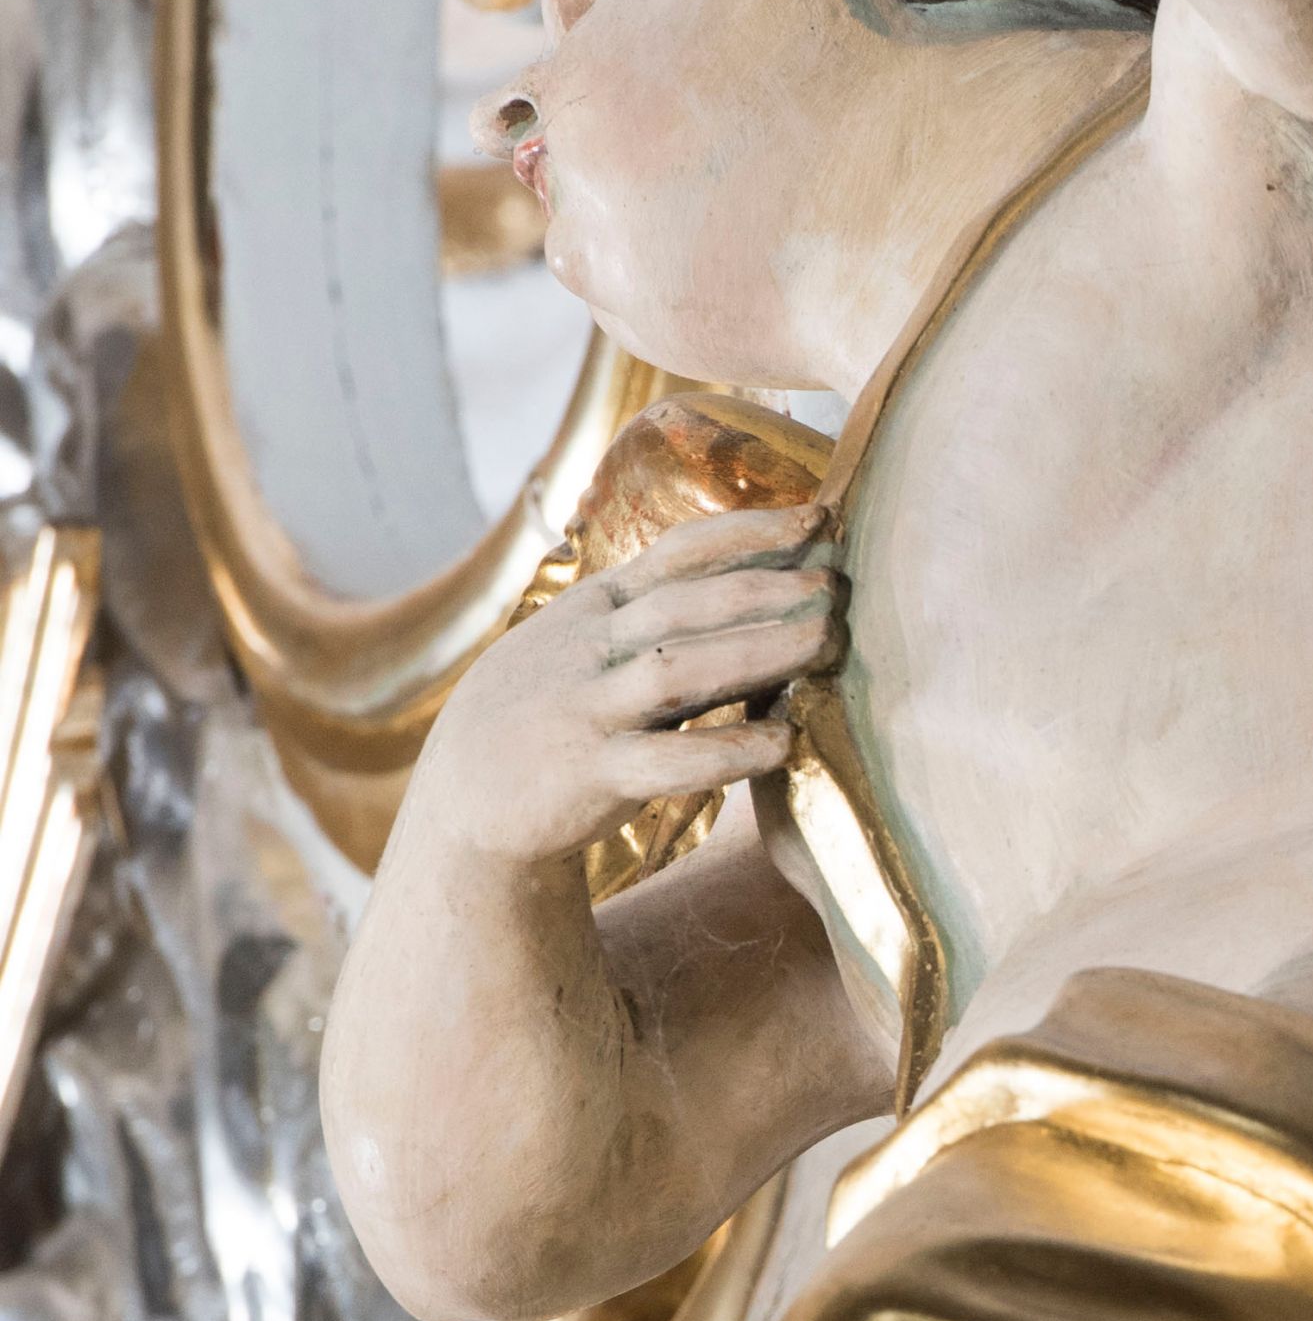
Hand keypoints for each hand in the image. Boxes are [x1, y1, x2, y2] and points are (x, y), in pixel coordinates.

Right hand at [407, 504, 841, 873]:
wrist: (466, 803)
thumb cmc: (547, 716)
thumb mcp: (579, 644)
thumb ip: (649, 614)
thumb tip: (752, 582)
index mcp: (594, 608)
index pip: (676, 552)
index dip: (749, 530)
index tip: (818, 518)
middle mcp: (588, 649)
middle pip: (686, 603)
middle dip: (768, 587)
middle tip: (839, 585)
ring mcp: (587, 710)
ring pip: (679, 670)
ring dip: (759, 651)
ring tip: (827, 640)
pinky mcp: (591, 775)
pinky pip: (668, 760)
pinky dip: (729, 750)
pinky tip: (785, 743)